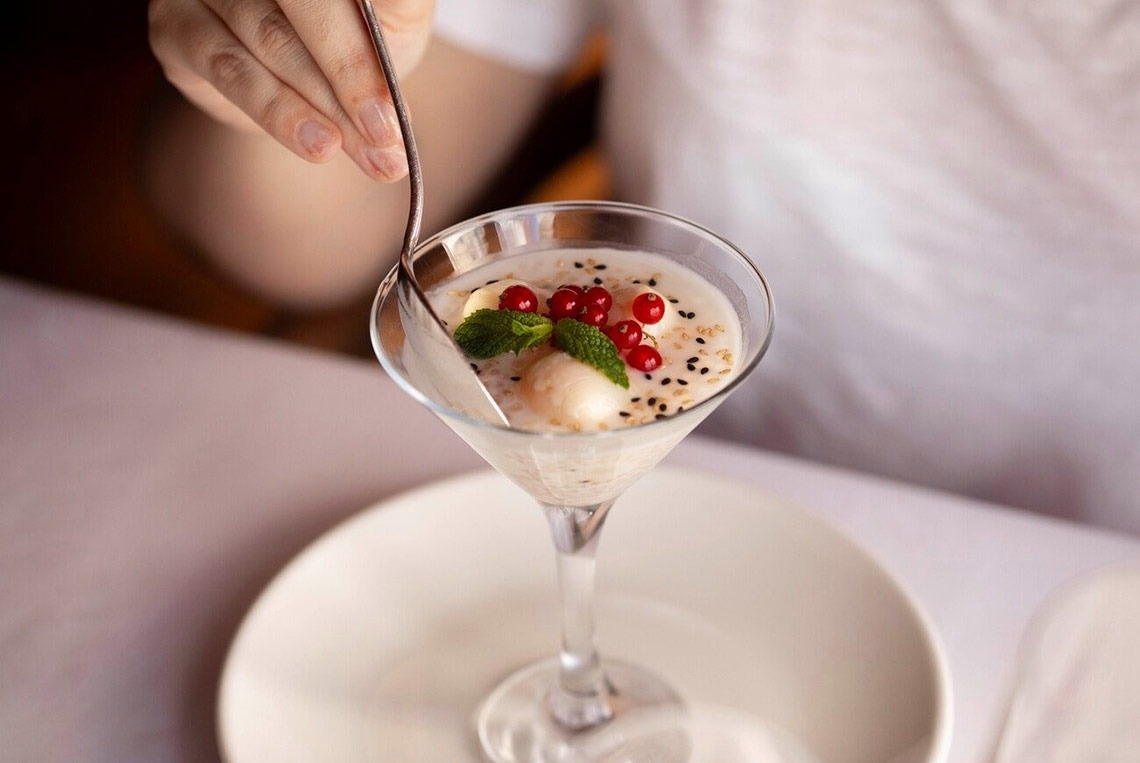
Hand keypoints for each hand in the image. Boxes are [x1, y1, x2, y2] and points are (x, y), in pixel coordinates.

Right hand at [148, 0, 435, 180]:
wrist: (312, 81)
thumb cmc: (358, 37)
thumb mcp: (394, 19)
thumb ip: (398, 6)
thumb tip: (397, 9)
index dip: (364, 48)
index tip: (397, 104)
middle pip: (307, 7)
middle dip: (351, 78)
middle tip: (386, 137)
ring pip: (270, 41)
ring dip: (316, 107)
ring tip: (361, 154)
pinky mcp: (175, 23)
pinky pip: (229, 69)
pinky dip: (278, 112)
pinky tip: (317, 144)